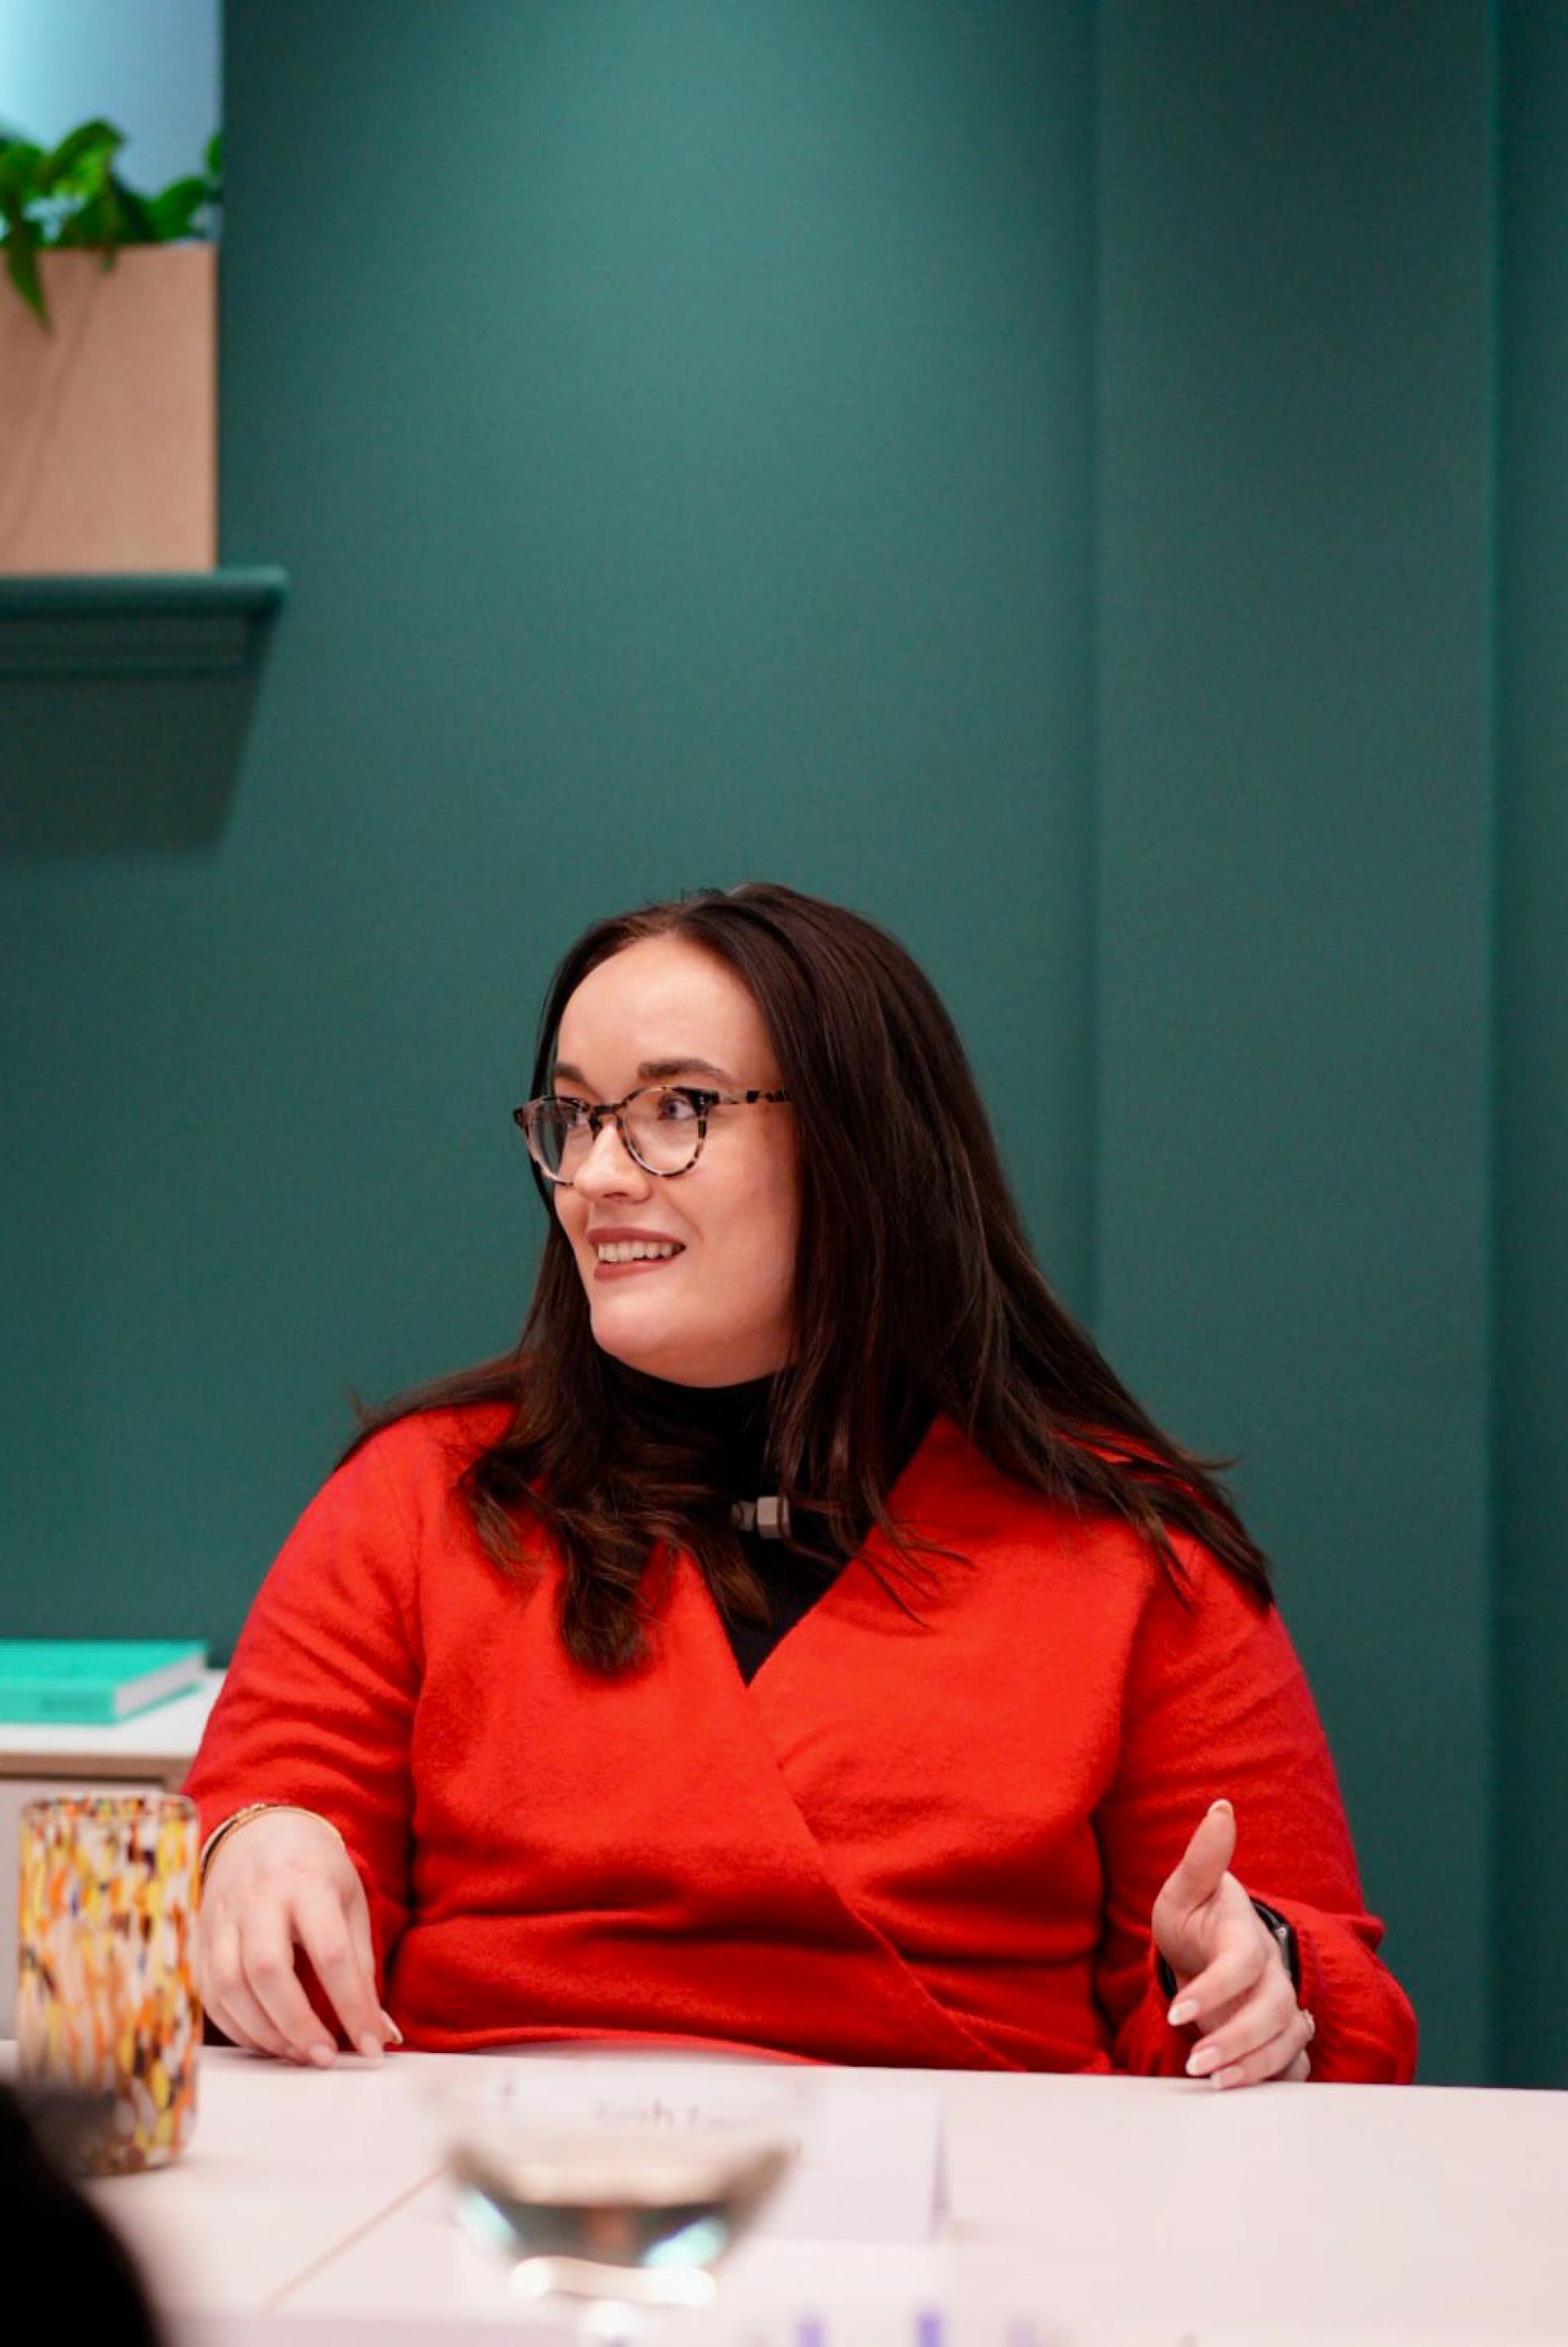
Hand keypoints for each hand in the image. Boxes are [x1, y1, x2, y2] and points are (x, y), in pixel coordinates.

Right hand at [197, 1808, 398, 2066]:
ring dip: (264, 2032)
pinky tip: (267, 2041)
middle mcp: (258, 1899)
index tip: (371, 2046)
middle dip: (297, 2024)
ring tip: (298, 2053)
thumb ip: (361, 1964)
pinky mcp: (198, 1940)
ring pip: (229, 1985)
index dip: (352, 2005)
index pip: (331, 1952)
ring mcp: (221, 1918)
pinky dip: (236, 2027)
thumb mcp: (350, 1900)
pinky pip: (208, 1993)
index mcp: (307, 1883)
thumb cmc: (315, 1872)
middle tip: (324, 2057)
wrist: (260, 1834)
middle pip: (268, 1969)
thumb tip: (378, 2031)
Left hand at [1151, 1797, 1313, 2088]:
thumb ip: (1203, 1857)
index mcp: (1246, 1935)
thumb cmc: (1195, 1918)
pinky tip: (1239, 2089)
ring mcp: (1279, 2006)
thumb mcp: (1186, 1889)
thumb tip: (1221, 1808)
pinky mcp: (1279, 2035)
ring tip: (1213, 2081)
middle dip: (1234, 2040)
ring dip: (1251, 2065)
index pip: (1242, 1964)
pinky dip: (1270, 2077)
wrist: (1210, 1947)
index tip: (1177, 2010)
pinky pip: (1289, 2061)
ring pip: (1285, 2040)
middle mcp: (1270, 1973)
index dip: (1215, 1989)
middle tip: (1195, 2062)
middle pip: (1270, 2010)